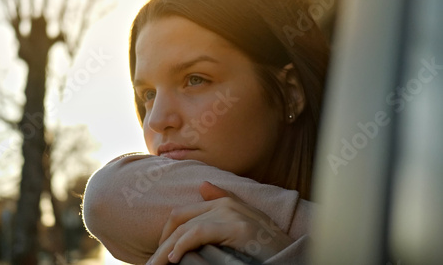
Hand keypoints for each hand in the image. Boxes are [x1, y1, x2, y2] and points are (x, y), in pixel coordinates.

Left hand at [147, 181, 293, 263]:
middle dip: (161, 242)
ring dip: (165, 249)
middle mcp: (225, 203)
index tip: (158, 253)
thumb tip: (203, 185)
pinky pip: (199, 233)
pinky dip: (182, 245)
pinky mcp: (237, 226)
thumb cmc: (265, 246)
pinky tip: (174, 258)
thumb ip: (223, 202)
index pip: (182, 214)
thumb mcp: (243, 223)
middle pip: (179, 219)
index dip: (165, 234)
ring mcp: (231, 212)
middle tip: (150, 263)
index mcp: (223, 202)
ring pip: (184, 227)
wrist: (292, 255)